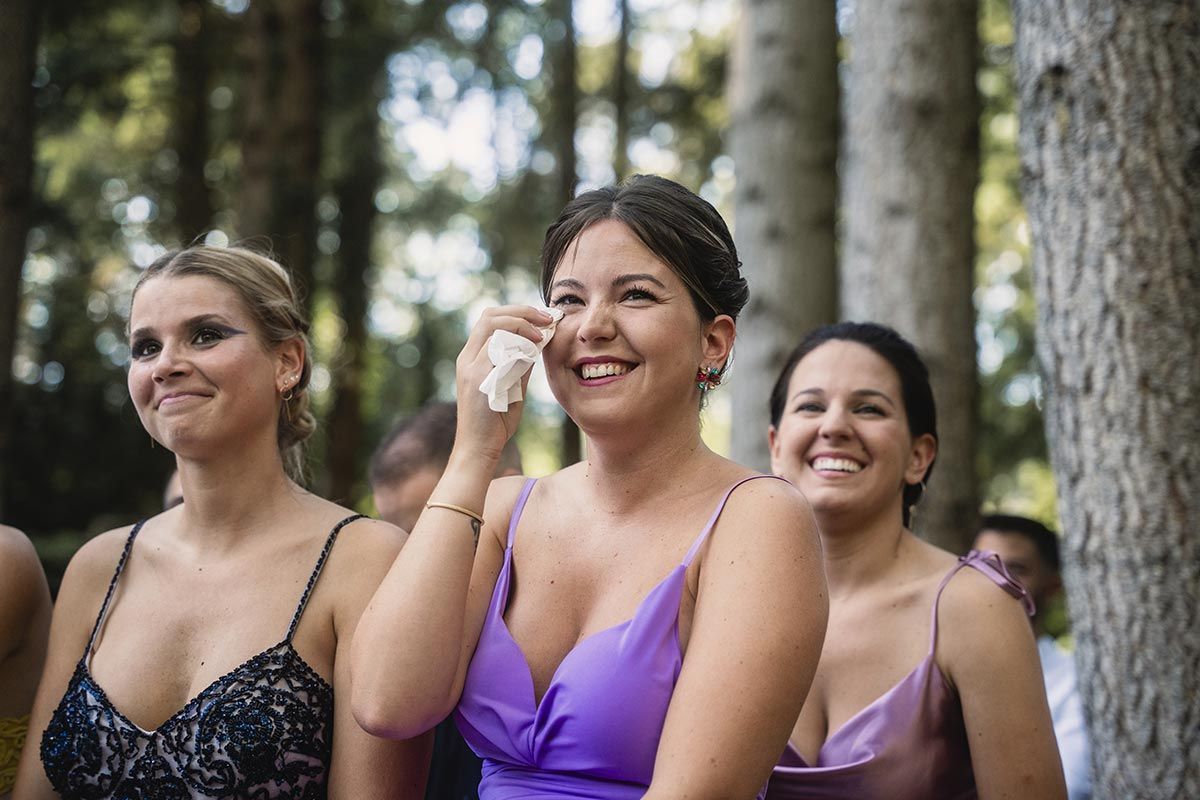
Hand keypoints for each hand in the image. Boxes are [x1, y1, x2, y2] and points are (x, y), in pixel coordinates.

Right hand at [454, 305, 554, 462]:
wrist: (478, 448)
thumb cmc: (496, 421)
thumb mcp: (510, 385)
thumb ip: (519, 364)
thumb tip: (537, 344)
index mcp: (472, 356)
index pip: (491, 318)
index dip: (517, 312)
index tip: (542, 318)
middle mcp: (467, 358)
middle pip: (489, 316)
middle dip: (521, 312)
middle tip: (546, 319)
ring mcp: (470, 368)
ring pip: (493, 328)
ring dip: (521, 326)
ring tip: (541, 335)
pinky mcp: (477, 380)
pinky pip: (497, 351)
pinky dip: (518, 346)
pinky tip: (534, 351)